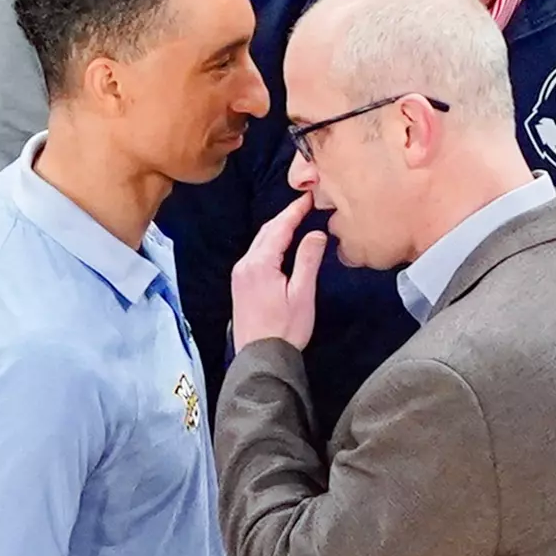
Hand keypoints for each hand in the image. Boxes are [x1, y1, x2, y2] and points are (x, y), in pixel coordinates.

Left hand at [231, 193, 328, 350]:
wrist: (261, 357)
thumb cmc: (285, 330)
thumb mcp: (302, 294)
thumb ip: (308, 260)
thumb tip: (316, 234)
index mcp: (259, 264)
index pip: (279, 228)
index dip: (294, 211)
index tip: (308, 198)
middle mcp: (245, 265)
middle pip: (267, 231)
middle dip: (286, 216)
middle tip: (305, 205)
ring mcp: (240, 275)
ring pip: (260, 242)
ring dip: (277, 229)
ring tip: (297, 220)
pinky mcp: (240, 284)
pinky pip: (255, 254)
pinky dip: (270, 243)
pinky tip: (282, 244)